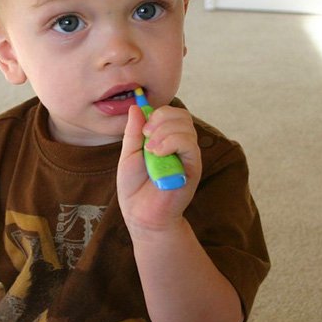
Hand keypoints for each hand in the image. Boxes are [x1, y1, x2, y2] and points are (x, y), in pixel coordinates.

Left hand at [117, 104, 201, 235]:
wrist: (141, 214)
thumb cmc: (134, 188)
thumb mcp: (128, 154)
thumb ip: (133, 131)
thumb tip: (136, 107)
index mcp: (164, 139)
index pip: (169, 113)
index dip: (155, 113)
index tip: (141, 128)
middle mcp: (179, 144)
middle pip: (180, 114)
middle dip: (160, 118)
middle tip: (145, 136)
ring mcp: (188, 155)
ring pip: (185, 126)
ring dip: (163, 132)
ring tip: (150, 150)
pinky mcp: (193, 166)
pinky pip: (188, 143)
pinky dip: (171, 142)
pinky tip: (158, 153)